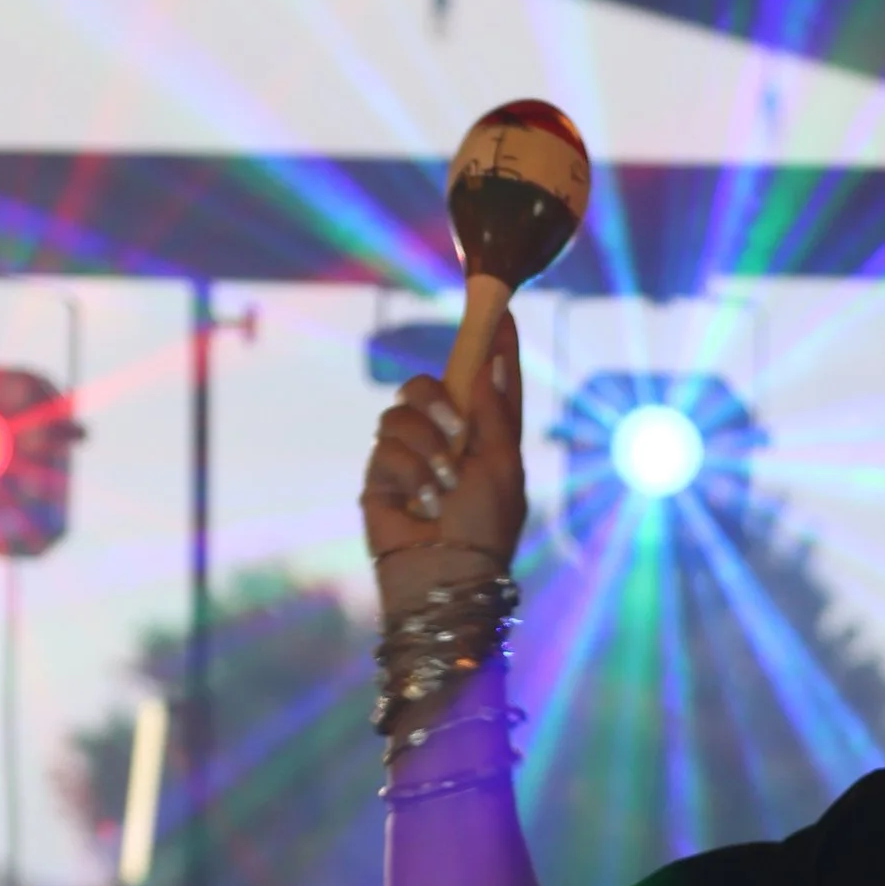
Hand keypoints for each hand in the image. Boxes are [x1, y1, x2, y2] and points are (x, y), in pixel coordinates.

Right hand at [361, 311, 526, 611]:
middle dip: (438, 402)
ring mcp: (412, 456)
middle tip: (455, 432)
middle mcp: (448, 439)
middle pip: (429, 384)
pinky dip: (409, 474)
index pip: (487, 381)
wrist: (447, 574)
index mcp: (487, 436)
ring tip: (442, 488)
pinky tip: (421, 506)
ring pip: (401, 412)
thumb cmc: (484, 527)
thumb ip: (493, 411)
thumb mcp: (502, 465)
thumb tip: (488, 361)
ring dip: (427, 449)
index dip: (493, 346)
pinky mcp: (382, 475)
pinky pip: (386, 446)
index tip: (499, 310)